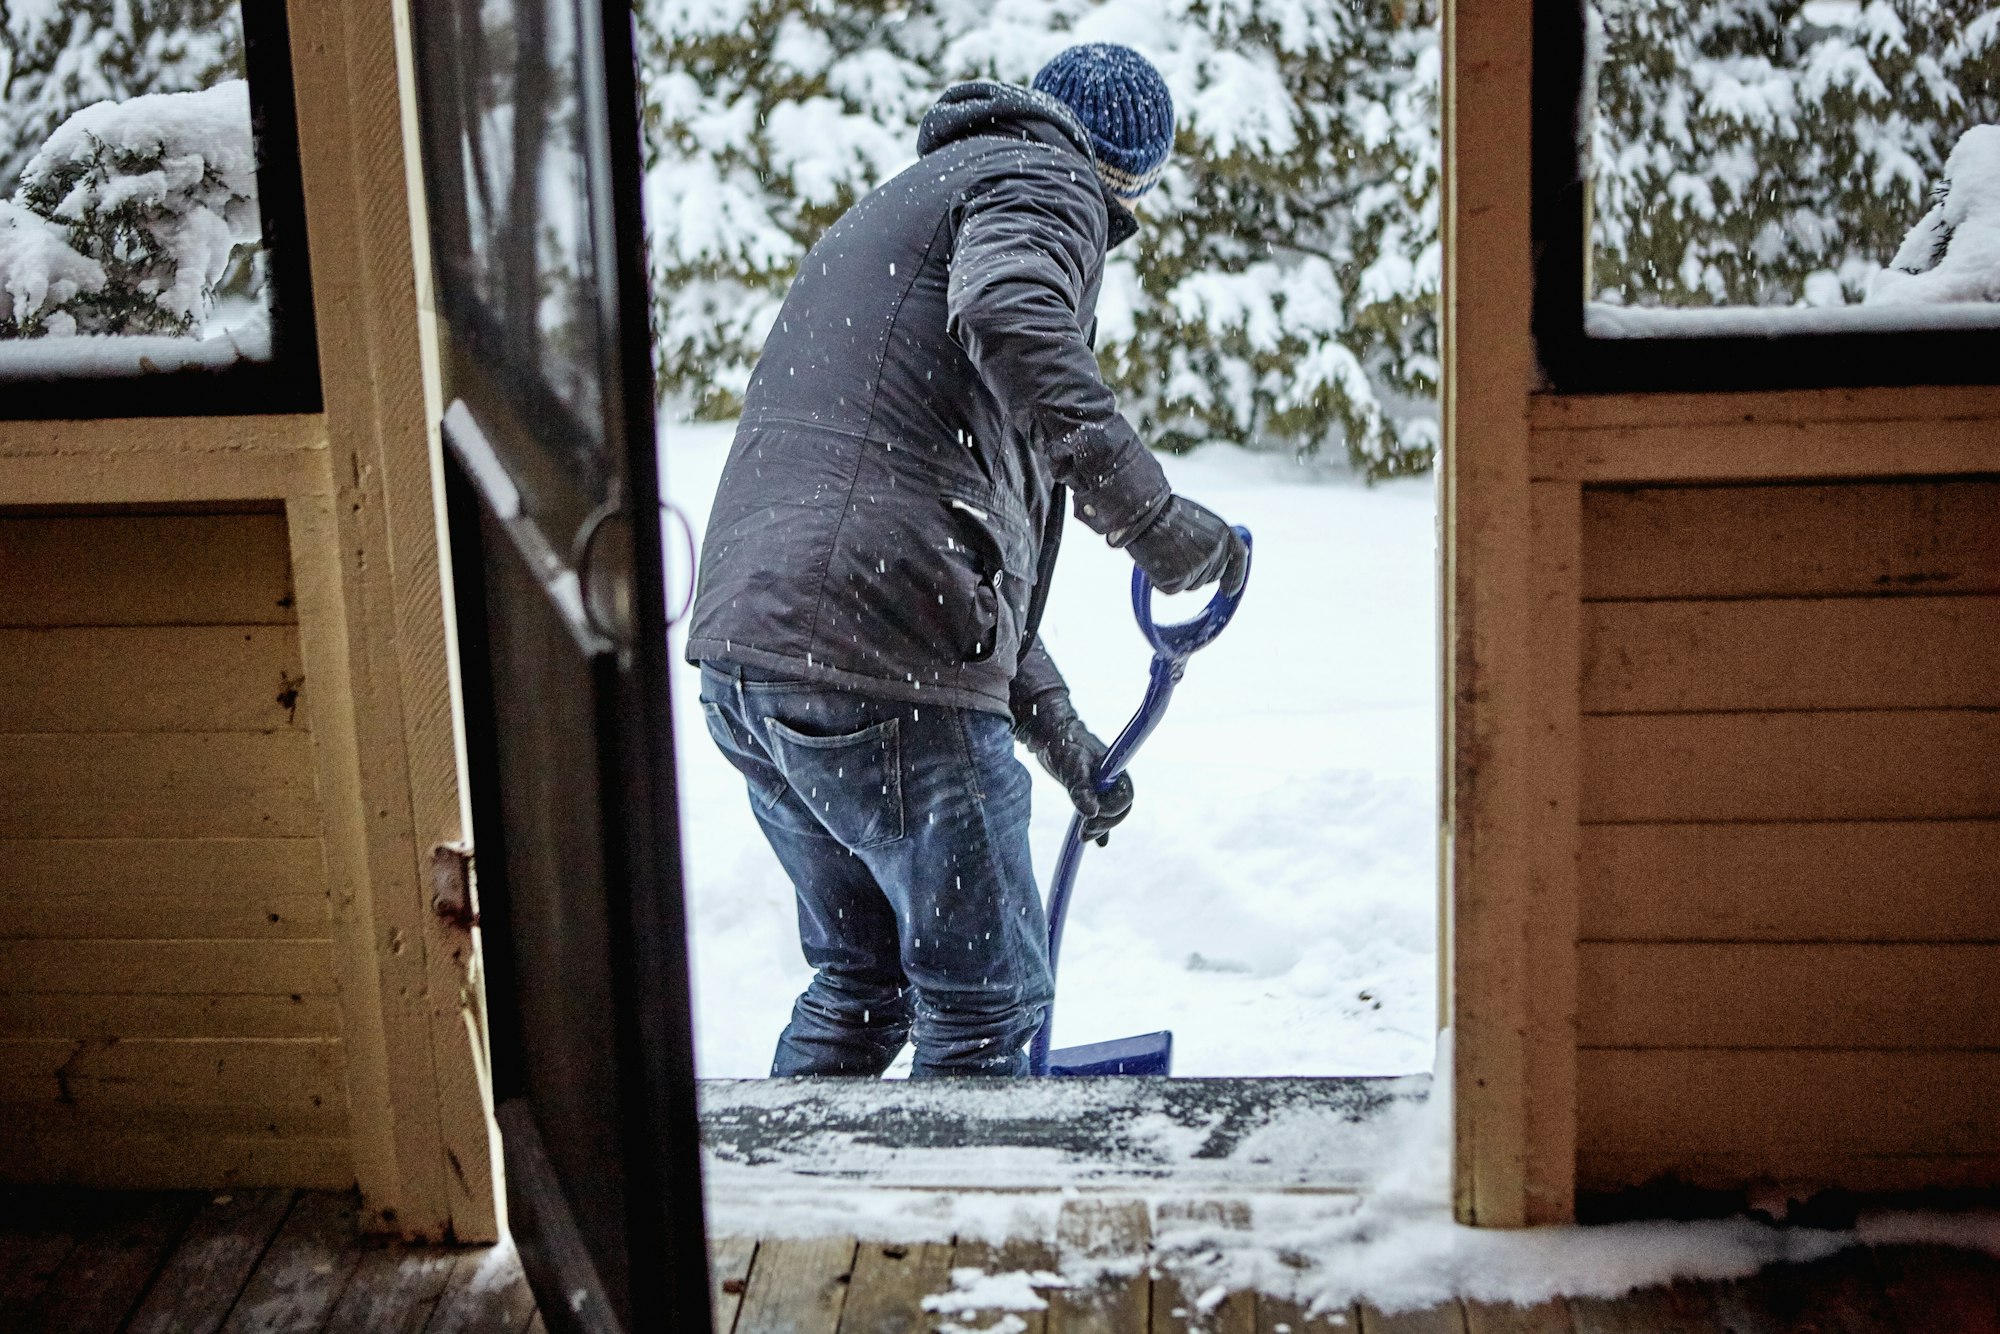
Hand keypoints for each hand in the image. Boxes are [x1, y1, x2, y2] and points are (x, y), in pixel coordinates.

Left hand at [1014, 689, 1133, 844]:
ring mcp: (1101, 787)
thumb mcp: (1072, 766)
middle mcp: (1112, 780)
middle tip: (1084, 832)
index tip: (1091, 819)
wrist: (1050, 733)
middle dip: (1105, 824)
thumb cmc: (1063, 744)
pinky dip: (1099, 827)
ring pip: (1108, 813)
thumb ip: (1081, 789)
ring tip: (1083, 835)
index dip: (1112, 813)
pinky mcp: (1089, 792)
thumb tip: (1091, 813)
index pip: (1125, 799)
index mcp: (1116, 771)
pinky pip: (1099, 812)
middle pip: (1119, 810)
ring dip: (1099, 827)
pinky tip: (1098, 842)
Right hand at [1123, 495, 1248, 595]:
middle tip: (1174, 557)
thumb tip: (1211, 561)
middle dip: (1194, 574)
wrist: (1144, 512)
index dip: (1235, 578)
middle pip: (1210, 577)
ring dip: (1176, 577)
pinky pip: (1172, 589)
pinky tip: (1154, 562)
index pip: (1237, 559)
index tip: (1229, 591)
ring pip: (1191, 585)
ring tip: (1163, 554)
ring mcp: (1200, 564)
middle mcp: (1216, 550)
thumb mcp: (1197, 520)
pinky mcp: (1181, 577)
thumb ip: (1210, 540)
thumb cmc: (1163, 513)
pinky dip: (1161, 581)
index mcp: (1223, 533)